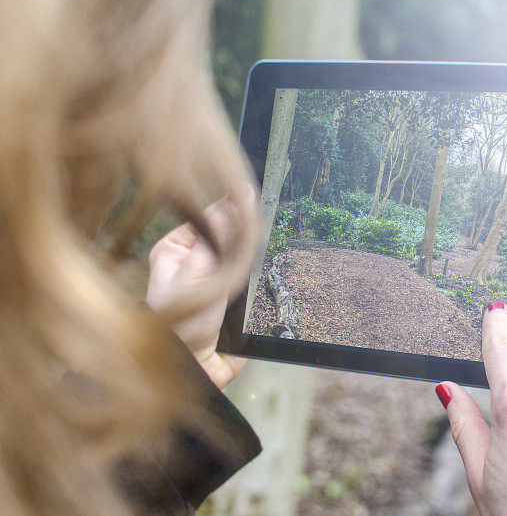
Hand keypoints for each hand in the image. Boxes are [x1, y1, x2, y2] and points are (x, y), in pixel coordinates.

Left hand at [146, 195, 249, 388]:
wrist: (194, 370)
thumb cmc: (179, 324)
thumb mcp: (199, 272)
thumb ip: (222, 236)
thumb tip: (239, 197)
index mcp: (178, 249)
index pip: (211, 215)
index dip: (232, 204)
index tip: (253, 191)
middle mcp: (198, 261)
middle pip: (232, 235)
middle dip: (249, 232)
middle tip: (266, 221)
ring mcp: (220, 281)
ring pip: (248, 257)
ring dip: (259, 257)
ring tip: (268, 249)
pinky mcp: (239, 301)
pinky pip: (258, 281)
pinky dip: (266, 278)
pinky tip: (274, 269)